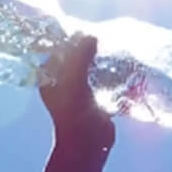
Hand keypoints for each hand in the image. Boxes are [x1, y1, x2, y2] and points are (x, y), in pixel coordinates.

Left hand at [39, 35, 114, 152]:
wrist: (88, 143)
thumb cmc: (75, 111)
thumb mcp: (73, 80)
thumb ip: (79, 56)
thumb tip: (90, 35)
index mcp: (49, 78)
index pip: (57, 51)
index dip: (69, 39)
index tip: (86, 28)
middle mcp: (61, 82)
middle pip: (74, 58)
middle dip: (88, 48)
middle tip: (104, 36)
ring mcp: (78, 90)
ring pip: (89, 68)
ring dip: (100, 60)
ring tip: (114, 46)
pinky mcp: (94, 98)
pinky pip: (101, 79)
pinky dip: (110, 73)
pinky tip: (122, 64)